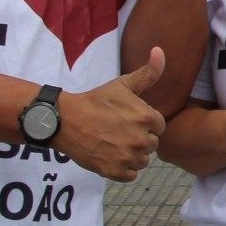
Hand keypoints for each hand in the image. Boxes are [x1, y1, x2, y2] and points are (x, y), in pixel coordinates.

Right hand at [58, 48, 166, 182]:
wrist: (65, 121)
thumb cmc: (96, 100)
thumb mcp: (123, 84)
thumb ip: (148, 72)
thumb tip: (160, 50)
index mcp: (147, 118)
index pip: (159, 127)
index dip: (145, 123)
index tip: (128, 119)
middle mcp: (141, 139)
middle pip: (151, 144)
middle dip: (139, 138)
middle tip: (119, 130)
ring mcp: (128, 157)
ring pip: (142, 160)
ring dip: (132, 154)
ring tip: (114, 142)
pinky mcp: (115, 172)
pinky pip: (131, 175)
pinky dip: (123, 169)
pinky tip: (111, 155)